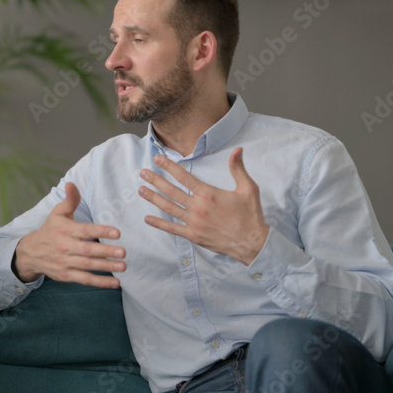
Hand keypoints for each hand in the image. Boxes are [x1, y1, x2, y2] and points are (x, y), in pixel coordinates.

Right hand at [14, 182, 124, 288]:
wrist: (31, 253)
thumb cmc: (51, 230)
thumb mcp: (58, 213)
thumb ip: (70, 200)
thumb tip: (71, 183)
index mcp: (66, 230)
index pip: (86, 230)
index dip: (101, 231)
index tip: (117, 233)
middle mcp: (65, 246)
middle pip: (88, 250)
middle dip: (106, 251)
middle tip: (123, 252)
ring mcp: (66, 262)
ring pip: (87, 266)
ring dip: (106, 267)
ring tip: (123, 266)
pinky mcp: (66, 275)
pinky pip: (85, 280)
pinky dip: (100, 282)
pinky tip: (115, 283)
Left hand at [138, 147, 268, 264]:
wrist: (251, 242)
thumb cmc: (250, 215)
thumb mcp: (248, 188)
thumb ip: (238, 168)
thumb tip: (238, 149)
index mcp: (208, 194)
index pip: (184, 177)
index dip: (169, 167)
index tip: (157, 159)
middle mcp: (197, 208)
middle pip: (171, 191)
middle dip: (155, 181)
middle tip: (143, 173)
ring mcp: (193, 223)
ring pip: (168, 208)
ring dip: (153, 198)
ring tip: (141, 190)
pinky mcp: (193, 236)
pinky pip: (172, 229)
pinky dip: (159, 224)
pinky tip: (148, 219)